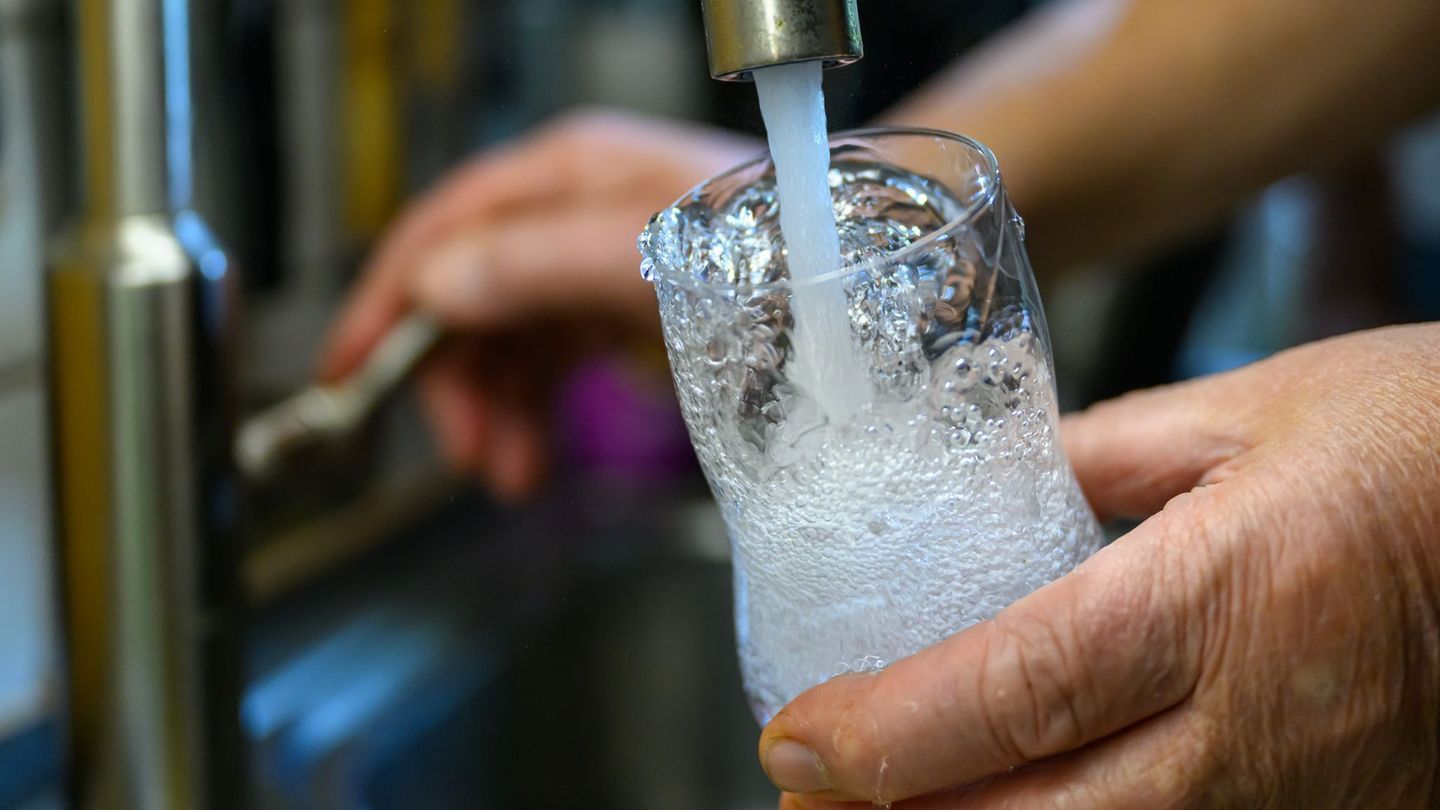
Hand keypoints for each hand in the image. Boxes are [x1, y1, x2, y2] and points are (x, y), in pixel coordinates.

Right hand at [319, 109, 756, 496]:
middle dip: (454, 379)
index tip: (349, 369)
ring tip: (512, 473)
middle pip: (468, 294)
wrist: (869, 291)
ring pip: (505, 341)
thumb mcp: (654, 258)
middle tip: (467, 454)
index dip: (388, 298)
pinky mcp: (621, 319)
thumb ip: (543, 263)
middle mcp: (572, 217)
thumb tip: (440, 285)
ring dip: (494, 410)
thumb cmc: (782, 254)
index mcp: (569, 177)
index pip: (446, 228)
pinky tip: (537, 455)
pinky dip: (533, 414)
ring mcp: (596, 269)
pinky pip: (549, 367)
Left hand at [758, 324, 1439, 807]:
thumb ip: (1101, 456)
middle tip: (813, 792)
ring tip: (897, 808)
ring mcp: (1312, 804)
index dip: (888, 733)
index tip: (797, 741)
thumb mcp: (1253, 410)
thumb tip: (993, 487)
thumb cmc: (1425, 441)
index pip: (1018, 690)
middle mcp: (1263, 728)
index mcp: (1225, 594)